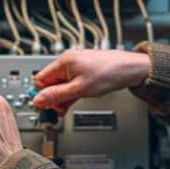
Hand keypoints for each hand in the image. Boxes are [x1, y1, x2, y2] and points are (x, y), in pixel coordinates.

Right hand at [32, 49, 150, 113]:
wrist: (131, 69)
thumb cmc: (109, 74)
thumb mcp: (79, 89)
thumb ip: (57, 95)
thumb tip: (38, 100)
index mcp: (64, 61)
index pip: (41, 79)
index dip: (44, 94)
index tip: (51, 106)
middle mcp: (69, 60)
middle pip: (51, 82)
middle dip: (55, 97)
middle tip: (63, 108)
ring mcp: (77, 65)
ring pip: (62, 83)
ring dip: (64, 96)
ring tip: (72, 104)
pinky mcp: (85, 69)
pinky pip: (72, 82)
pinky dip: (73, 91)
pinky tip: (78, 98)